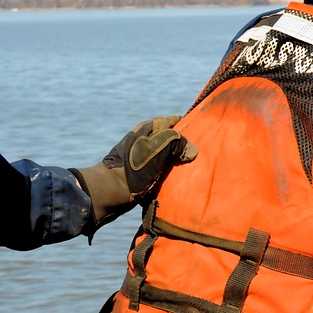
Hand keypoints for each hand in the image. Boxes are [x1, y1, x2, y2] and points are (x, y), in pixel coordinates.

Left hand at [70, 116, 197, 236]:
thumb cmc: (134, 165)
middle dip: (185, 146)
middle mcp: (146, 140)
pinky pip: (163, 170)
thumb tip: (192, 152)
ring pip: (169, 156)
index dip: (188, 126)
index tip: (201, 136)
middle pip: (172, 139)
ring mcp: (144, 157)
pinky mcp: (143, 173)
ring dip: (178, 163)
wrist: (112, 191)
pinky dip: (170, 174)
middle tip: (197, 156)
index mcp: (148, 127)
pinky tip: (178, 181)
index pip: (174, 121)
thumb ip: (179, 142)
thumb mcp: (159, 145)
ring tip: (191, 170)